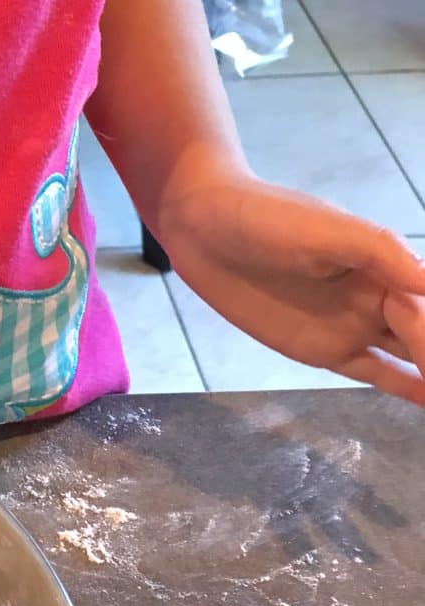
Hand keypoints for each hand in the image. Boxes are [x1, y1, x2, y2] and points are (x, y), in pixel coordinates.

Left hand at [159, 171, 424, 405]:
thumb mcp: (323, 230)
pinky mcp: (323, 349)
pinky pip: (376, 374)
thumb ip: (379, 254)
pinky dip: (408, 389)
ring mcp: (354, 324)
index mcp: (387, 264)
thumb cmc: (264, 216)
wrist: (203, 224)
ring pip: (413, 357)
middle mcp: (380, 296)